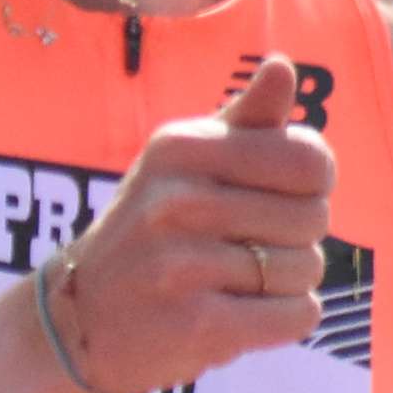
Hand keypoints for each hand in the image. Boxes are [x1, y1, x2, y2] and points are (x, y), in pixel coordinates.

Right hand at [43, 48, 334, 392]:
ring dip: (286, 284)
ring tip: (235, 284)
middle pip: (314, 217)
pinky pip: (297, 316)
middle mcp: (178, 200)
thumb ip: (245, 121)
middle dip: (296, 239)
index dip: (310, 185)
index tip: (274, 198)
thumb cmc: (151, 232)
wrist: (78, 320)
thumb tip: (284, 66)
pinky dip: (284, 321)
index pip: (309, 159)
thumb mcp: (184, 164)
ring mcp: (183, 266)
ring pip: (306, 270)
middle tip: (246, 249)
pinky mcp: (197, 327)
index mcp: (181, 148)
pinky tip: (243, 316)